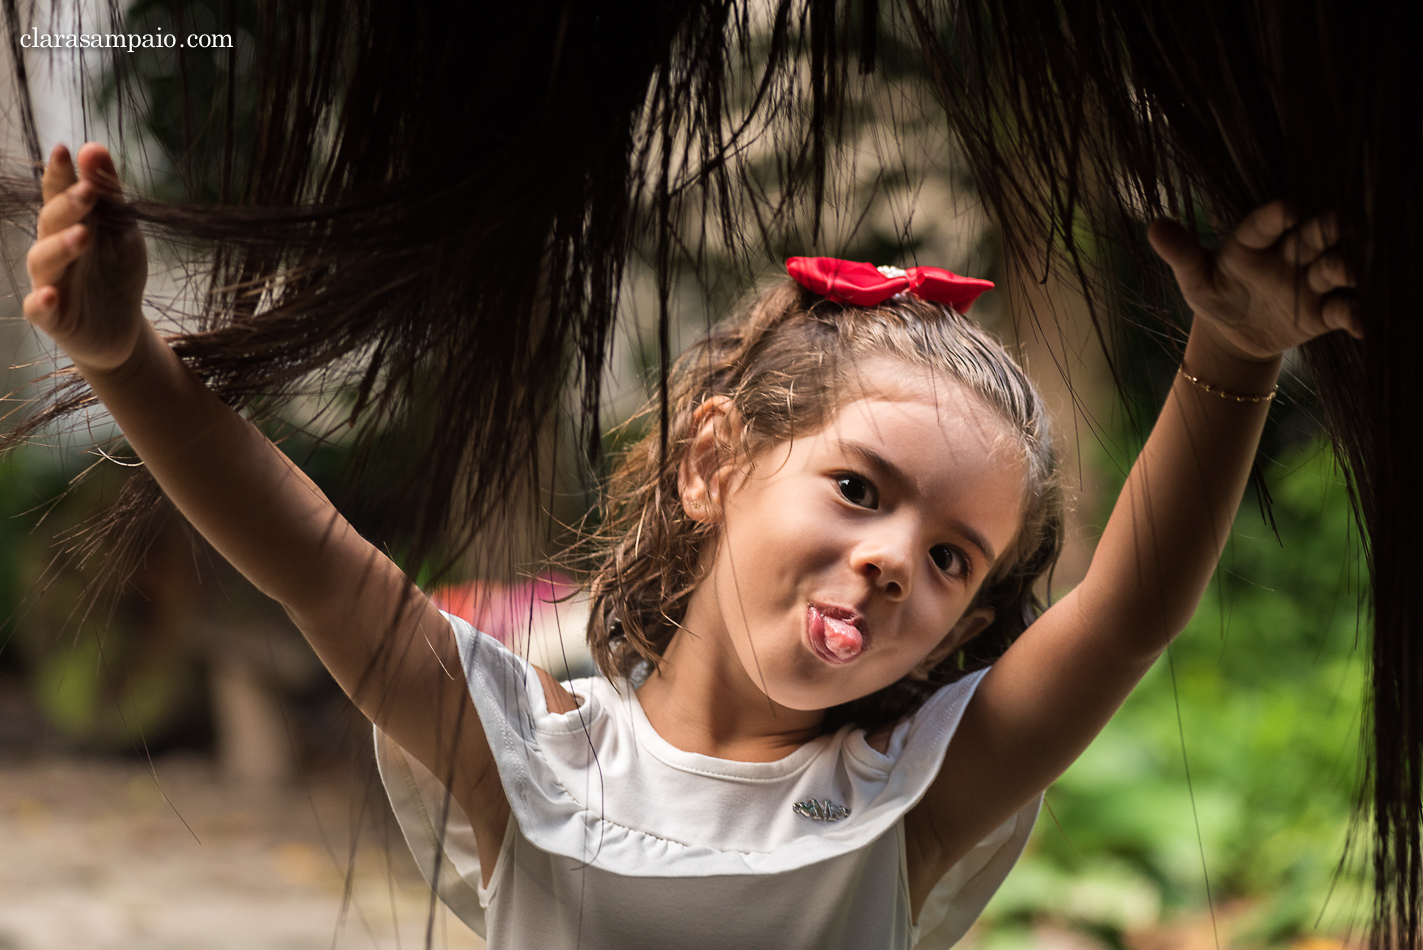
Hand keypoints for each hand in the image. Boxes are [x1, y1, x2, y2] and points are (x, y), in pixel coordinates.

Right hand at [23, 143, 148, 373]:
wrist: (123, 327)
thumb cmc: (117, 271)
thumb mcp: (122, 230)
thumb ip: (108, 194)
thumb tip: (93, 147)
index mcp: (70, 224)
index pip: (59, 194)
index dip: (59, 174)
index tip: (64, 151)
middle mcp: (53, 249)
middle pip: (50, 222)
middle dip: (66, 205)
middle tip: (87, 191)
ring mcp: (50, 282)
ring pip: (43, 260)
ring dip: (61, 246)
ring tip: (82, 235)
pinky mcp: (53, 317)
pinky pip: (39, 308)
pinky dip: (41, 301)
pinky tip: (50, 294)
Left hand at [1148, 201, 1362, 362]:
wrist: (1234, 333)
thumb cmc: (1215, 294)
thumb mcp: (1195, 278)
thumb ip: (1181, 254)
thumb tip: (1154, 226)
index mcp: (1255, 241)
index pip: (1265, 224)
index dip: (1275, 217)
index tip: (1287, 210)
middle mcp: (1290, 253)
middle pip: (1313, 236)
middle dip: (1326, 230)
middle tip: (1339, 224)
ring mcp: (1311, 280)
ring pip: (1334, 267)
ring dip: (1345, 268)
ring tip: (1348, 271)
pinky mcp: (1325, 310)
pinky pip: (1344, 309)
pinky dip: (1356, 315)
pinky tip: (1362, 325)